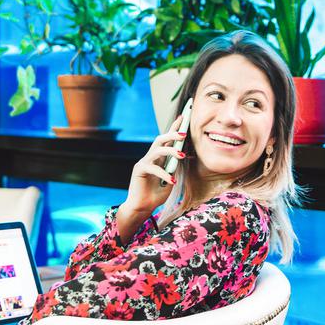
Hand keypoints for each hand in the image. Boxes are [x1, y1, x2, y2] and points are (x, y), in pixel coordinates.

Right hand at [117, 117, 186, 238]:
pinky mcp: (139, 170)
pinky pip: (153, 168)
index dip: (174, 127)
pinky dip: (164, 174)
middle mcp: (151, 157)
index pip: (167, 140)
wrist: (141, 208)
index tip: (184, 116)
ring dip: (171, 151)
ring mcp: (144, 162)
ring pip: (157, 150)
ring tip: (182, 156)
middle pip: (160, 139)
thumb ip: (175, 169)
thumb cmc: (156, 195)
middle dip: (172, 134)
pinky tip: (171, 181)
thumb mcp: (170, 181)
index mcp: (159, 158)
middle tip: (184, 134)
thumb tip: (183, 156)